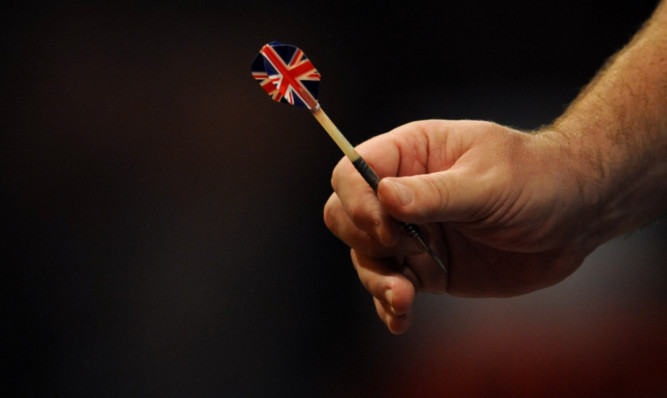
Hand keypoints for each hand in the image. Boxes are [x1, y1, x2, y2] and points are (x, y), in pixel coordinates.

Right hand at [324, 120, 596, 332]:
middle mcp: (403, 194)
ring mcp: (413, 233)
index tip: (386, 226)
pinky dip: (390, 306)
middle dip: (365, 240)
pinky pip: (393, 288)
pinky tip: (401, 319)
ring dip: (376, 280)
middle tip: (404, 249)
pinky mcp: (427, 269)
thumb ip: (436, 192)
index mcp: (411, 154)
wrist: (575, 216)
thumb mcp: (489, 181)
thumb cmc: (536, 179)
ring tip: (404, 297)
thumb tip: (384, 196)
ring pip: (365, 257)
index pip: (353, 171)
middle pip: (346, 215)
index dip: (356, 200)